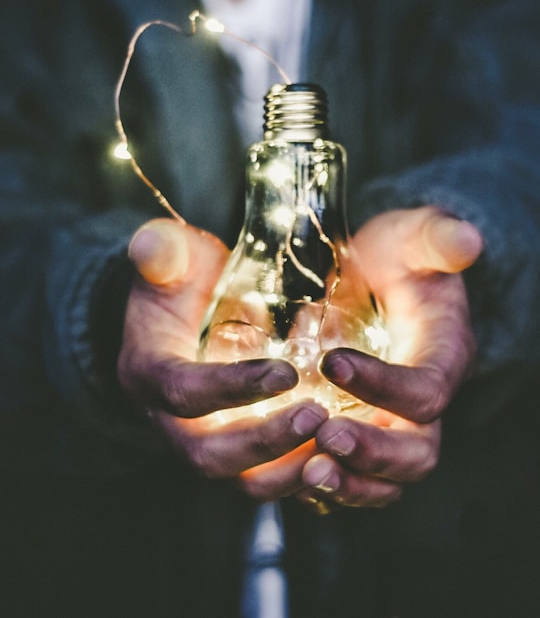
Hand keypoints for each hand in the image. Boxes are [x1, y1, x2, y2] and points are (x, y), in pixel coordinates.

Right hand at [118, 218, 327, 497]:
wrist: (184, 315)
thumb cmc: (182, 282)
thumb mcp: (171, 259)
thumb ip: (162, 252)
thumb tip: (150, 245)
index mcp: (150, 373)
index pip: (183, 392)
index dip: (231, 388)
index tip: (286, 372)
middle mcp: (172, 420)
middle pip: (210, 455)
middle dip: (265, 442)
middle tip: (318, 416)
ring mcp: (206, 440)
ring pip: (243, 479)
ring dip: (290, 469)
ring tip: (339, 442)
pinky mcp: (238, 450)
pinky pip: (269, 478)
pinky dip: (304, 474)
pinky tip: (343, 454)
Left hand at [298, 206, 482, 510]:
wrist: (374, 277)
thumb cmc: (395, 257)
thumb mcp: (413, 237)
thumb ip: (436, 238)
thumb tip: (467, 239)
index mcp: (443, 358)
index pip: (426, 391)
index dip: (385, 386)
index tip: (332, 362)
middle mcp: (422, 403)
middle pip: (416, 453)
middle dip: (373, 453)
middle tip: (325, 437)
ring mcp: (391, 424)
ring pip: (385, 480)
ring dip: (349, 484)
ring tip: (307, 472)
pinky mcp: (361, 432)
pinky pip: (351, 478)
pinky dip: (325, 485)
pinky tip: (288, 472)